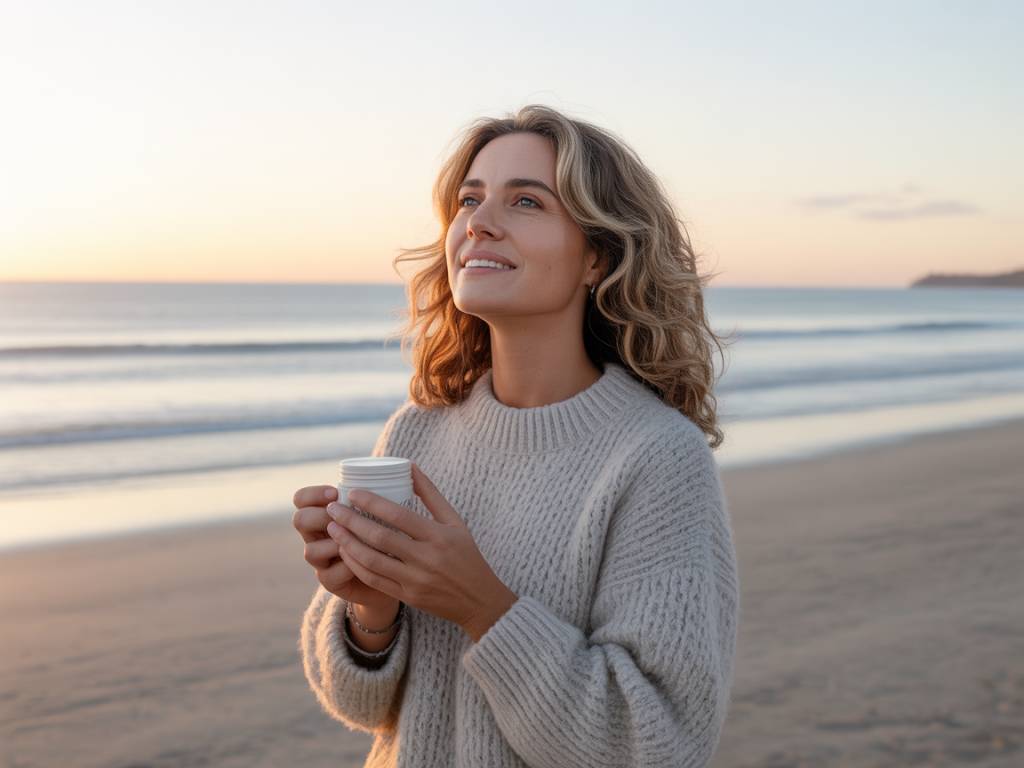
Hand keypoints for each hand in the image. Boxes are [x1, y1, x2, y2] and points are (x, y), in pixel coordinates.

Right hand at [292, 484, 400, 614]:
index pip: (301, 498)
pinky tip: (368, 562)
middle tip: (342, 515)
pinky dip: (348, 566)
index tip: (335, 493)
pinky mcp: (329, 581)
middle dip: (320, 516)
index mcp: (324, 513)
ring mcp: (321, 560)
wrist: (391, 574)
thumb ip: (383, 494)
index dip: (313, 494)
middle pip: (300, 520)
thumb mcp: (382, 512)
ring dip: (335, 543)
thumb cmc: (386, 536)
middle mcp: (316, 535)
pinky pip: (330, 574)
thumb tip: (411, 465)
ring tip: (358, 540)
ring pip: (310, 551)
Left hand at [325, 462, 517, 641]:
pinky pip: (374, 580)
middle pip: (380, 537)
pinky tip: (345, 551)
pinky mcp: (407, 596)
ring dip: (348, 543)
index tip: (352, 493)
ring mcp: (415, 580)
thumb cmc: (466, 554)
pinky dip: (356, 565)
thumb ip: (431, 494)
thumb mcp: (454, 521)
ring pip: (372, 561)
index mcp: (438, 536)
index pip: (399, 515)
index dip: (372, 503)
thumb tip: (409, 465)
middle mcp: (426, 559)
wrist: (479, 600)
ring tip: (332, 529)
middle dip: (351, 521)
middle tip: (332, 509)